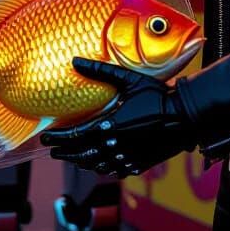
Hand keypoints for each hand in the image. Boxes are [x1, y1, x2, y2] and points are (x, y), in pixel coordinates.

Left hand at [41, 58, 197, 177]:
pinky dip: (104, 168)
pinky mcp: (138, 163)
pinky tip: (100, 165)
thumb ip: (100, 70)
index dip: (58, 137)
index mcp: (109, 125)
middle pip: (82, 153)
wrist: (183, 117)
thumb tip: (75, 60)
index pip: (75, 135)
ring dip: (82, 162)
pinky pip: (115, 170)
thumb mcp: (128, 79)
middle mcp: (115, 144)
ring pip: (97, 165)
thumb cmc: (156, 95)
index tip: (45, 137)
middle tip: (53, 151)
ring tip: (73, 158)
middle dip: (65, 153)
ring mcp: (127, 156)